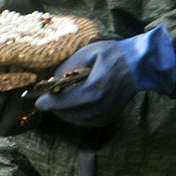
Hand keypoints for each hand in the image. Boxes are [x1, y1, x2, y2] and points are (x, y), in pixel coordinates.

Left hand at [34, 25, 175, 127]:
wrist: (138, 66)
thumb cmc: (112, 55)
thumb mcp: (86, 53)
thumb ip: (67, 68)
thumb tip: (52, 81)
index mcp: (95, 88)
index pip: (65, 102)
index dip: (48, 103)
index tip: (37, 101)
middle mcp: (100, 106)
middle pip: (68, 113)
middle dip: (54, 106)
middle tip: (47, 97)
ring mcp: (105, 114)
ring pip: (75, 120)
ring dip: (63, 112)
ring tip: (58, 100)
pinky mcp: (107, 118)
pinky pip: (85, 122)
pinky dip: (74, 115)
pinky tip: (71, 105)